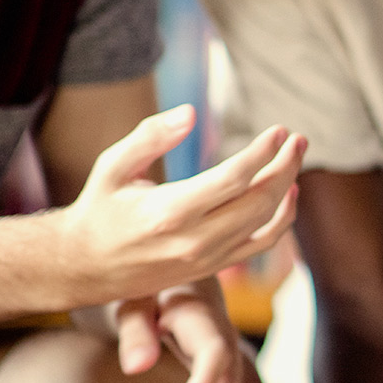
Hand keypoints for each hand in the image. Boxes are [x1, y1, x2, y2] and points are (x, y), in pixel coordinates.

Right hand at [59, 106, 304, 305]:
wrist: (85, 268)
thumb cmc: (100, 208)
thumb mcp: (112, 166)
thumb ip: (149, 136)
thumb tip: (191, 112)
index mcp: (168, 212)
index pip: (234, 178)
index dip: (262, 152)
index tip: (279, 130)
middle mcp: (193, 240)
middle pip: (259, 200)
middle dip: (286, 165)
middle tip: (297, 139)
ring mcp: (207, 259)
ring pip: (266, 223)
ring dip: (288, 187)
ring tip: (294, 157)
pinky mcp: (213, 269)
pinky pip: (262, 245)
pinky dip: (283, 220)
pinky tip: (289, 194)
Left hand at [111, 280, 248, 382]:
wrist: (171, 287)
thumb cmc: (146, 292)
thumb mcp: (131, 303)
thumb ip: (134, 331)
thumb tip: (136, 368)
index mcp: (202, 318)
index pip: (215, 352)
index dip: (205, 381)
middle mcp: (223, 342)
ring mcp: (225, 362)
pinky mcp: (217, 379)